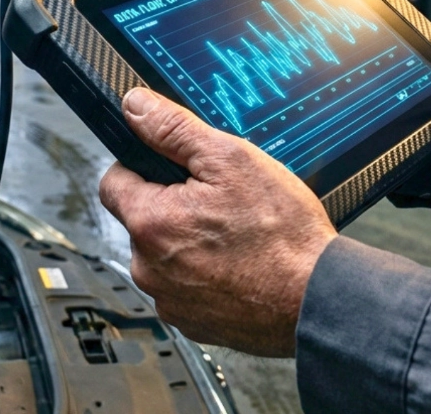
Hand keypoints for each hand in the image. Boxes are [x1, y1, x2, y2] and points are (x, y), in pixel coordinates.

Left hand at [98, 87, 336, 356]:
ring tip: (236, 235)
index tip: (172, 167)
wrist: (317, 298)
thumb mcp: (231, 159)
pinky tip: (240, 265)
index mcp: (150, 222)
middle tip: (220, 201)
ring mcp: (170, 301)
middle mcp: (149, 268)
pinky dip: (207, 276)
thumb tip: (136, 107)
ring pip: (165, 256)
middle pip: (143, 220)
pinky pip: (187, 289)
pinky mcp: (193, 323)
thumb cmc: (281, 233)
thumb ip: (175, 130)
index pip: (113, 182)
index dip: (141, 166)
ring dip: (190, 243)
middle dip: (174, 206)